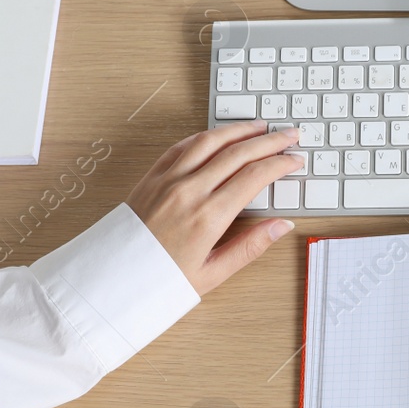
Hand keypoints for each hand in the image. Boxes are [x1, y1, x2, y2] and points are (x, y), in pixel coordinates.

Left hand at [126, 121, 302, 293]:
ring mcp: (168, 180)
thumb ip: (251, 246)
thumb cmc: (161, 281)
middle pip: (238, 153)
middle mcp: (189, 191)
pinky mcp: (151, 177)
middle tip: (289, 134)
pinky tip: (219, 135)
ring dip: (238, 130)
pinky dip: (205, 137)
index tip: (295, 160)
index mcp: (209, 217)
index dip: (280, 164)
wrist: (114, 280)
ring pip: (210, 142)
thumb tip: (282, 226)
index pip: (255, 177)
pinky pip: (182, 146)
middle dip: (269, 141)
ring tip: (259, 126)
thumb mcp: (213, 273)